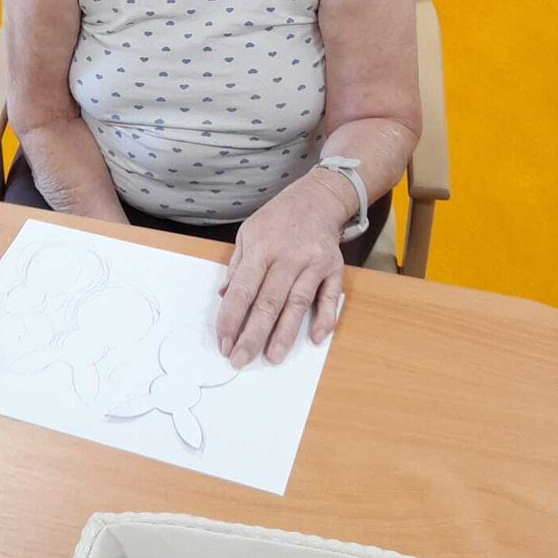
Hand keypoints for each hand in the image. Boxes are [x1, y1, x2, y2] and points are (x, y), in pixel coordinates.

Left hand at [216, 171, 349, 368]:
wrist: (318, 197)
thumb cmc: (278, 217)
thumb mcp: (248, 232)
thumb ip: (237, 265)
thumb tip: (225, 296)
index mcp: (262, 248)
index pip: (243, 289)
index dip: (231, 318)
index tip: (224, 342)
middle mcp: (288, 257)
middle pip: (268, 302)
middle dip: (252, 335)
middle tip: (240, 361)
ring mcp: (313, 263)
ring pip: (297, 304)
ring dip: (285, 334)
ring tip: (273, 357)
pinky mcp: (334, 268)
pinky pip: (330, 297)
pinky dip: (325, 318)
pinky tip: (315, 338)